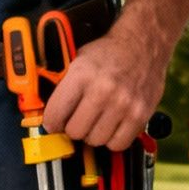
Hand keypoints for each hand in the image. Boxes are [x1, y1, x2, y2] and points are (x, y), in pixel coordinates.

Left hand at [42, 26, 171, 150]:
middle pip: (75, 131)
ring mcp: (123, 105)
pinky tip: (111, 126)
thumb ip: (62, 84)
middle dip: (72, 127)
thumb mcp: (77, 59)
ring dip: (93, 134)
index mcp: (82, 75)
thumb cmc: (108, 53)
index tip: (54, 123)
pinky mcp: (140, 115)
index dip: (51, 122)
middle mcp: (103, 91)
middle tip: (77, 119)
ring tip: (96, 120)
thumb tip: (46, 111)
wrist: (142, 45)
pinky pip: (118, 144)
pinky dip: (112, 139)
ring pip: (95, 140)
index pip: (56, 114)